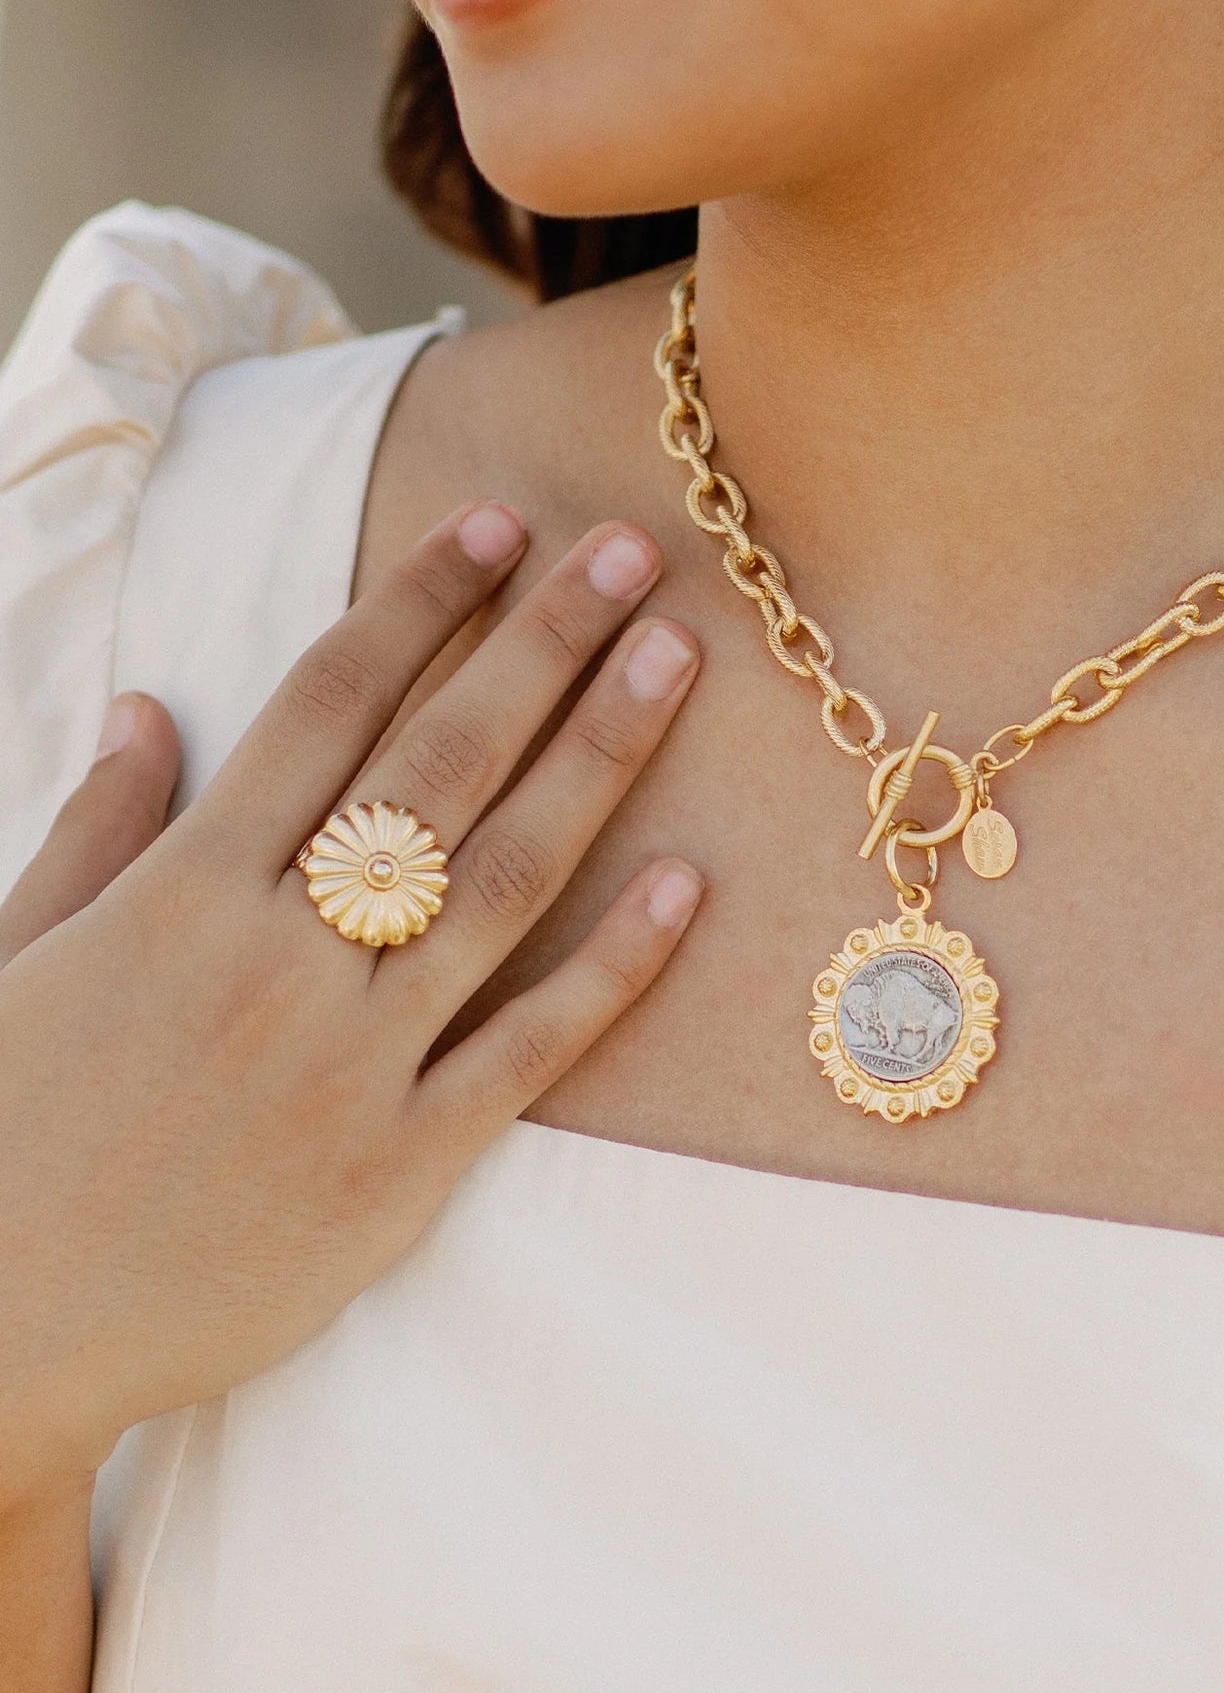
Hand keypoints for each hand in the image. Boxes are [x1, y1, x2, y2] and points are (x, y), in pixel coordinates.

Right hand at [0, 502, 702, 1503]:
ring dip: (599, 757)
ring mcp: (352, 1062)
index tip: (493, 526)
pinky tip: (688, 884)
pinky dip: (615, 965)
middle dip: (540, 643)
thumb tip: (152, 707)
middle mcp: (279, 957)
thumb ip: (94, 832)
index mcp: (179, 892)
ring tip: (674, 660)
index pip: (325, 705)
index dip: (417, 603)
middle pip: (439, 763)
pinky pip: (531, 1047)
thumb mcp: (10, 961)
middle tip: (630, 554)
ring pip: (504, 879)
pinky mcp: (402, 1166)